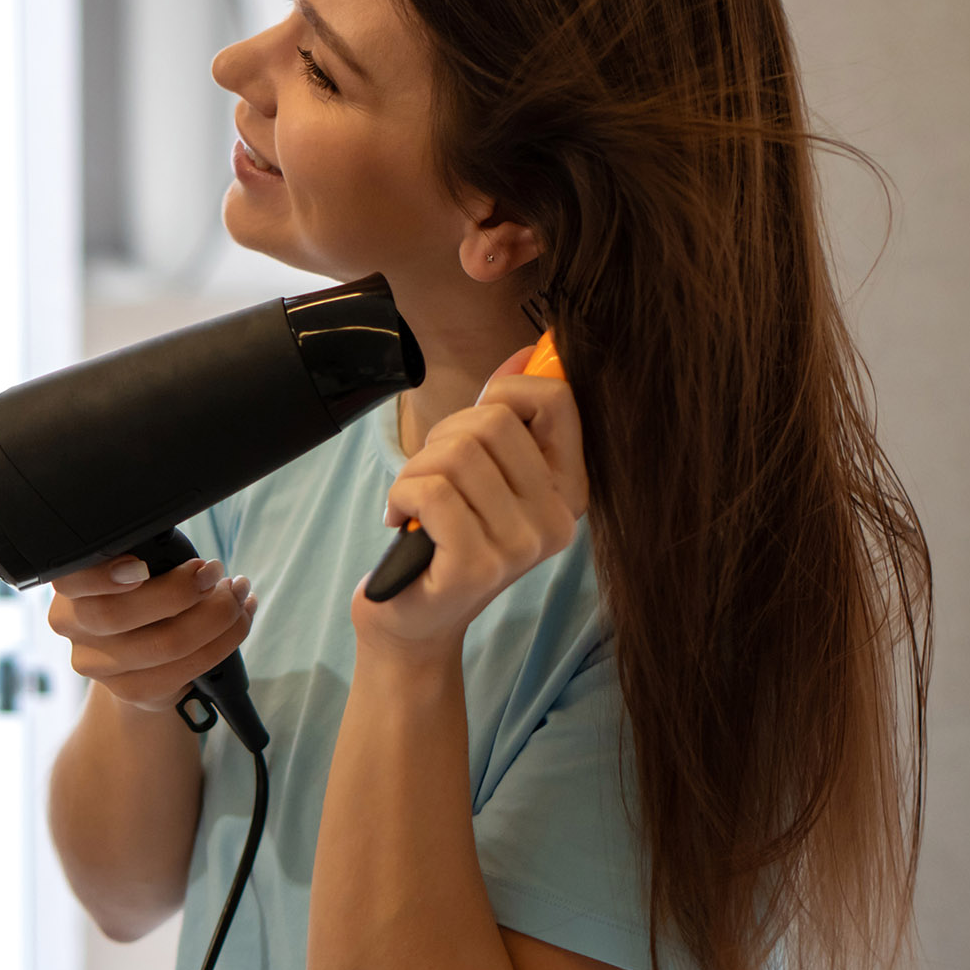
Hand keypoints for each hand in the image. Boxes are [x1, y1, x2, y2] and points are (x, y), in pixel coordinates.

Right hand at [47, 555, 256, 711]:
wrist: (141, 654)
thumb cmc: (146, 591)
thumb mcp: (140, 562)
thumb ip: (149, 553)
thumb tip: (189, 556)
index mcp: (72, 588)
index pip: (71, 580)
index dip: (104, 575)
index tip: (142, 565)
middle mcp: (75, 628)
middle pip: (118, 614)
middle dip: (179, 590)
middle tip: (214, 572)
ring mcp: (99, 666)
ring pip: (162, 644)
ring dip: (214, 616)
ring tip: (237, 594)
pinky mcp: (131, 691)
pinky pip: (183, 670)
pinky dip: (223, 642)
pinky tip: (239, 620)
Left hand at [354, 344, 588, 664]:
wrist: (413, 620)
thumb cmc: (445, 536)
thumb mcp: (485, 471)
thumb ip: (511, 414)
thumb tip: (533, 349)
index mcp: (569, 490)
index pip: (557, 398)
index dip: (506, 390)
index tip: (476, 420)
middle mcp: (557, 520)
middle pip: (495, 421)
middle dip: (444, 435)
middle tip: (431, 475)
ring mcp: (521, 546)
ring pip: (459, 453)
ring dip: (417, 469)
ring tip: (415, 501)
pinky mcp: (478, 566)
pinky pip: (432, 491)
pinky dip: (401, 495)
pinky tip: (401, 520)